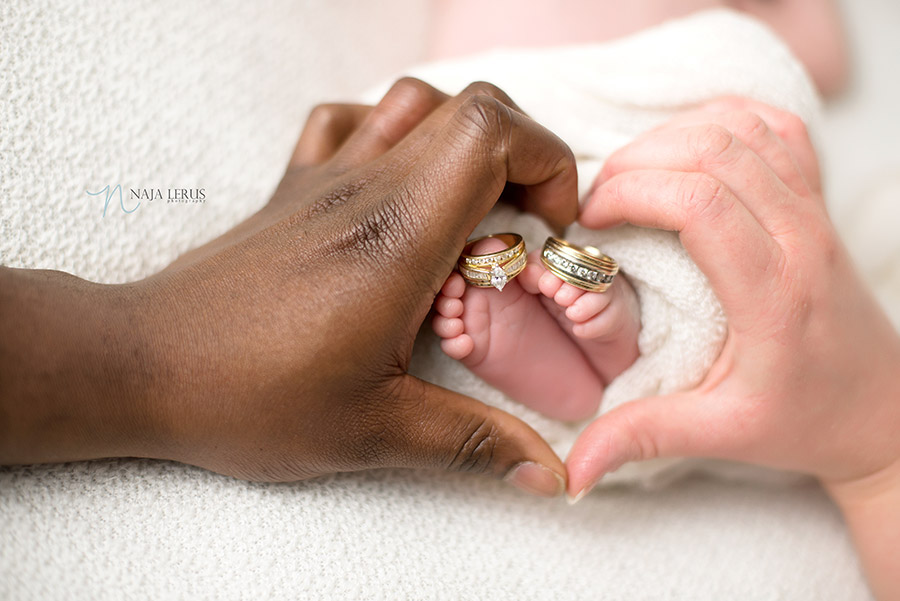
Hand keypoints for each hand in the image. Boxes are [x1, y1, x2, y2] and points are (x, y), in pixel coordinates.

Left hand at [1, 79, 577, 496]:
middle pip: (468, 107)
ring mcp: (323, 177)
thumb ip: (471, 444)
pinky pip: (350, 120)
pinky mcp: (293, 187)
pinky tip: (398, 187)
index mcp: (396, 238)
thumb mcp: (373, 431)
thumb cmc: (248, 396)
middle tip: (523, 227)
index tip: (552, 227)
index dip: (546, 160)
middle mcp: (364, 188)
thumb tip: (548, 472)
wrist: (142, 363)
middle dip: (523, 155)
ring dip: (462, 139)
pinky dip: (392, 133)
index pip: (489, 132)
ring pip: (413, 103)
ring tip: (472, 206)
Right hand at [571, 98, 899, 596]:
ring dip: (672, 138)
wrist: (881, 410)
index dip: (631, 192)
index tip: (589, 220)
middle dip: (637, 162)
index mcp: (775, 291)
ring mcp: (813, 210)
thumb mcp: (719, 434)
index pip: (700, 201)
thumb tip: (570, 471)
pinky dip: (719, 123)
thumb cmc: (804, 420)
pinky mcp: (814, 199)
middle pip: (712, 150)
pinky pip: (771, 128)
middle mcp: (799, 237)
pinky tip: (686, 153)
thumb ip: (641, 438)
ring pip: (740, 128)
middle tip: (597, 201)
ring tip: (633, 179)